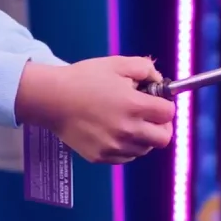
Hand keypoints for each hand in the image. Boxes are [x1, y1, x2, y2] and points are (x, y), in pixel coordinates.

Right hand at [15, 57, 174, 163]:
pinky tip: (114, 131)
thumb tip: (158, 80)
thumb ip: (144, 68)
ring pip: (145, 149)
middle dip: (162, 126)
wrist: (51, 99)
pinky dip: (126, 146)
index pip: (169, 113)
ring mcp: (114, 146)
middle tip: (151, 116)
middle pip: (164, 138)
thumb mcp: (116, 64)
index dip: (165, 104)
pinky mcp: (101, 156)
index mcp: (133, 105)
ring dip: (144, 136)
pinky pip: (126, 157)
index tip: (157, 101)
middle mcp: (127, 130)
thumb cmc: (83, 78)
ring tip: (128, 122)